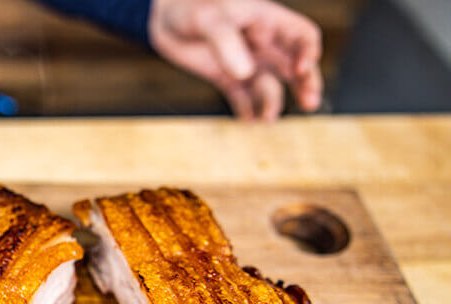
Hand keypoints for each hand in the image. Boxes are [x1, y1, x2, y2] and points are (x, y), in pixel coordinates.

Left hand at [149, 0, 322, 120]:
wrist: (163, 17)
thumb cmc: (188, 5)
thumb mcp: (207, 19)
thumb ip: (225, 42)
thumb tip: (245, 73)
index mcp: (265, 21)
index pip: (301, 35)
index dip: (308, 51)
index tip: (302, 69)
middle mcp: (261, 44)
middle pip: (294, 65)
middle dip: (305, 83)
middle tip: (310, 103)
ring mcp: (244, 62)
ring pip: (270, 85)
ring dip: (272, 102)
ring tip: (267, 119)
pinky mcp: (226, 79)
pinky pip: (242, 98)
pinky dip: (246, 110)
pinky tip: (246, 121)